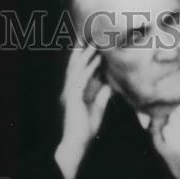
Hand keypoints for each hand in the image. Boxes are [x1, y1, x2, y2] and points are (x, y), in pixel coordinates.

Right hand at [55, 46, 111, 178]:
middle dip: (81, 50)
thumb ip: (102, 97)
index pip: (80, 70)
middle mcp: (70, 89)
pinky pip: (81, 78)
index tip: (93, 43)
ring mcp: (70, 92)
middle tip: (90, 34)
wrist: (76, 144)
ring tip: (95, 41)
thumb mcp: (97, 110)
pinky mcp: (73, 97)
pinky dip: (89, 67)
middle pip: (75, 65)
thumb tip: (109, 85)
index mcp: (74, 92)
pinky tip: (97, 58)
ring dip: (86, 54)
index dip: (85, 56)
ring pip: (77, 68)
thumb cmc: (85, 130)